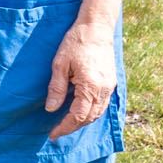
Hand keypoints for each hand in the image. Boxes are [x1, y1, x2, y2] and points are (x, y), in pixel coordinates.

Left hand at [44, 18, 119, 136]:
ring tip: (66, 125)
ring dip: (82, 121)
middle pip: (89, 118)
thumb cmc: (76, 43)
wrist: (97, 28)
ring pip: (98, 113)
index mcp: (90, 86)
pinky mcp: (111, 82)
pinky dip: (91, 112)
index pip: (78, 116)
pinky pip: (102, 104)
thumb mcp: (59, 64)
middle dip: (73, 127)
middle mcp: (104, 90)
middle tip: (57, 132)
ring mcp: (110, 87)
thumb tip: (51, 109)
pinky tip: (80, 112)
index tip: (53, 134)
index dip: (65, 127)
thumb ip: (57, 88)